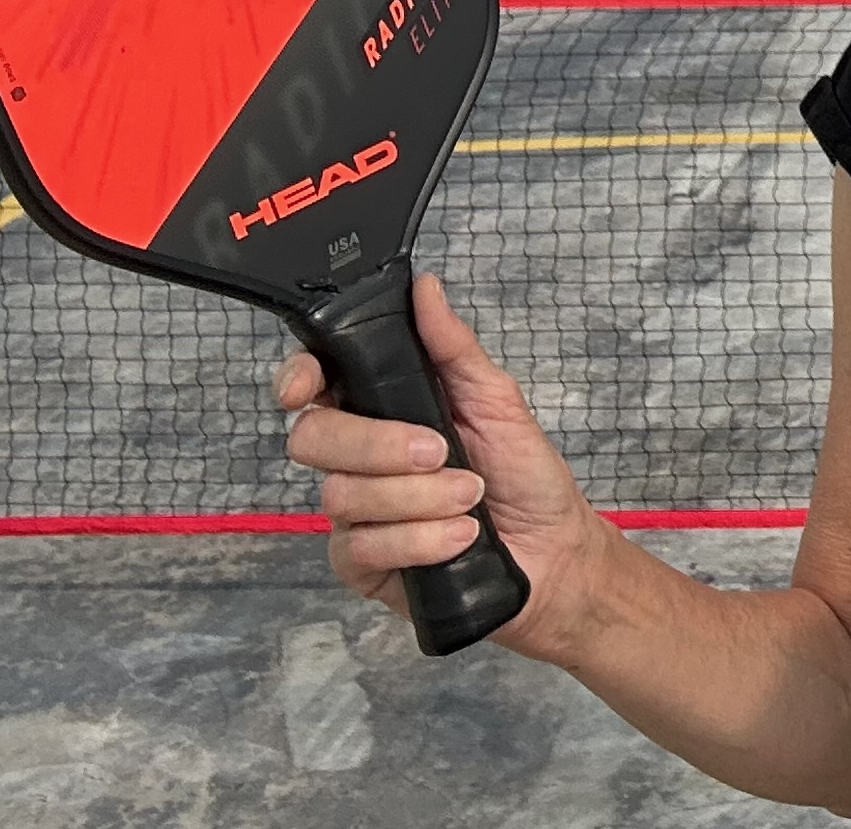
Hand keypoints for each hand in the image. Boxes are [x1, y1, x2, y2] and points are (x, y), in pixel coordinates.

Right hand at [276, 272, 605, 654]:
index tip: (304, 388)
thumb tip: (425, 287)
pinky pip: (360, 547)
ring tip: (469, 497)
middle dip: (378, 445)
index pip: (317, 379)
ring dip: (417, 498)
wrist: (552, 555)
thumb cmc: (524, 473)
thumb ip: (453, 346)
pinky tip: (458, 537)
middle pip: (314, 438)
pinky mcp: (363, 563)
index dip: (298, 377)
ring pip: (341, 494)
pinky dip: (417, 540)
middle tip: (439, 451)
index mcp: (382, 402)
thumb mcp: (496, 399)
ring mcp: (356, 511)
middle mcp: (358, 454)